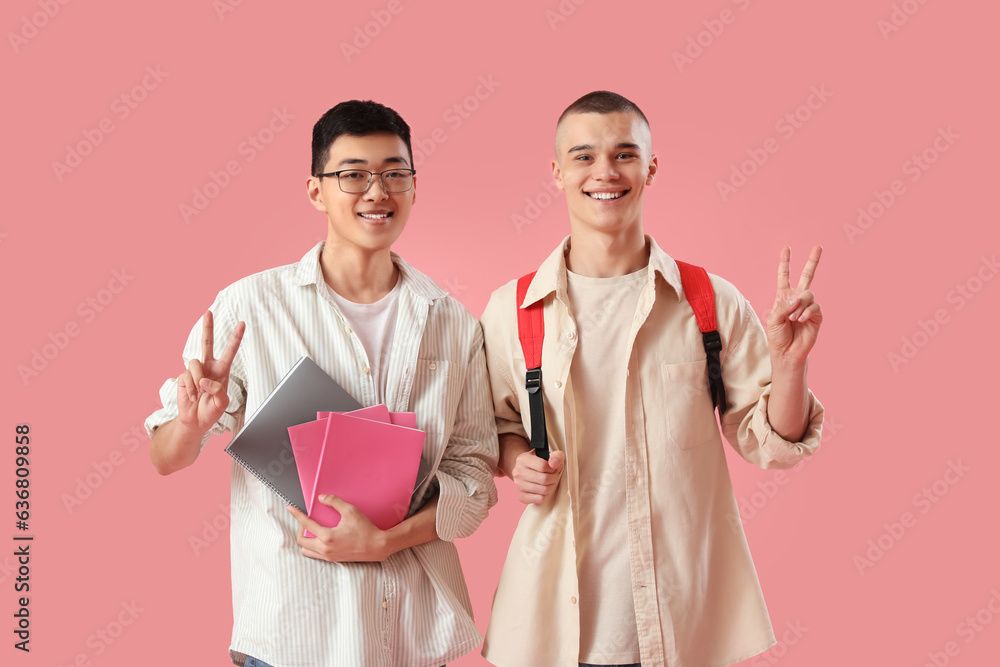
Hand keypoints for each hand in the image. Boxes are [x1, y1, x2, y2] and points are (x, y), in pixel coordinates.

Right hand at [176, 310, 245, 432]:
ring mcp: (195, 371)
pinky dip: (190, 389)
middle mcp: (208, 367)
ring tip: (200, 393)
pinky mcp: (183, 377)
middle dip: (207, 327)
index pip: (230, 351)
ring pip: (195, 363)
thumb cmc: (211, 411)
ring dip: (198, 379)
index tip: (242, 323)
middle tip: (208, 312)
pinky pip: (186, 376)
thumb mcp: (222, 403)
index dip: (236, 337)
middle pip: (207, 343)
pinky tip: (192, 397)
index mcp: (222, 370)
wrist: (195, 421)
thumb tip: (204, 380)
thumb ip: (218, 391)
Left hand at [287, 495, 387, 561]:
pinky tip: (319, 538)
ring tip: (311, 530)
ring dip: (305, 540)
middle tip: (306, 520)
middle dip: (300, 529)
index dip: (297, 515)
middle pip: (301, 540)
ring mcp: (328, 556)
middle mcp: (325, 548)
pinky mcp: (332, 559)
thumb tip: (322, 498)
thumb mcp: (351, 511)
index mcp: (327, 537)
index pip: (306, 524)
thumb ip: (334, 502)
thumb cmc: (365, 529)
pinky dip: (312, 546)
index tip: (290, 509)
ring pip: (306, 550)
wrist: (377, 546)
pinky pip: (315, 554)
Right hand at [511, 450, 565, 504]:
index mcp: (523, 459)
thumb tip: (554, 464)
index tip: (554, 468)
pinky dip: (545, 495)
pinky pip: (540, 499)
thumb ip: (555, 456)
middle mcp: (518, 472)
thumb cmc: (537, 463)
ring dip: (551, 487)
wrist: (524, 471)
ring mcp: (518, 486)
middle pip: (544, 479)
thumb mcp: (547, 454)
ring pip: (544, 490)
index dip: (553, 468)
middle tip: (554, 476)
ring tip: (550, 482)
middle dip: (554, 478)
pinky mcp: (521, 497)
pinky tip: (544, 489)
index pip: (543, 466)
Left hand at [766, 245, 822, 365]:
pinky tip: (800, 320)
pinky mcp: (817, 315)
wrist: (787, 352)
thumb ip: (783, 306)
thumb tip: (797, 297)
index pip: (784, 276)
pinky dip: (806, 312)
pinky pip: (814, 306)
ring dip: (799, 306)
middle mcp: (797, 298)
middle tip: (818, 246)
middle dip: (812, 261)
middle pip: (806, 276)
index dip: (785, 262)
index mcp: (783, 296)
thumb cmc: (777, 336)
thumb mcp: (774, 319)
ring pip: (808, 294)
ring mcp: (808, 306)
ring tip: (793, 319)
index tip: (786, 248)